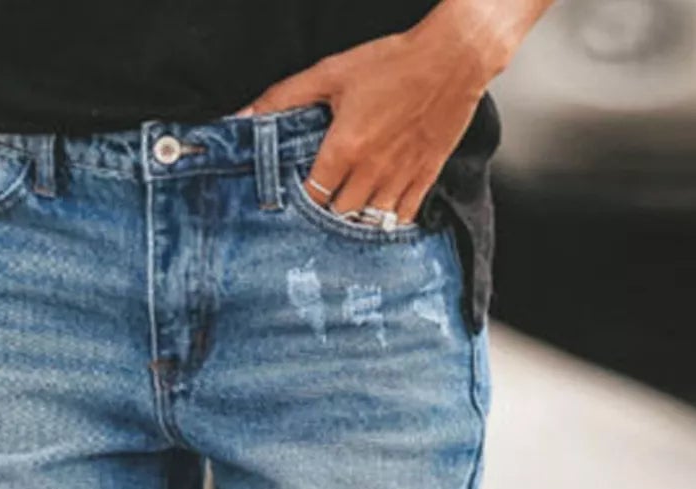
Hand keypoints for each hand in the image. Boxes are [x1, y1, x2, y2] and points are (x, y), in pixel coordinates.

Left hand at [236, 2, 513, 223]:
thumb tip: (242, 117)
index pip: (312, 197)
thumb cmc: (392, 61)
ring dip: (355, 225)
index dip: (300, 204)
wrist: (454, 56)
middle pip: (339, 217)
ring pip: (370, 223)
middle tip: (318, 217)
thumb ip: (284, 98)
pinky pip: (402, 218)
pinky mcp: (425, 177)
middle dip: (326, 218)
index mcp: (345, 149)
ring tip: (345, 222)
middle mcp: (371, 171)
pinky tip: (377, 222)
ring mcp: (400, 178)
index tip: (293, 205)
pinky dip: (389, 225)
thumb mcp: (332, 72)